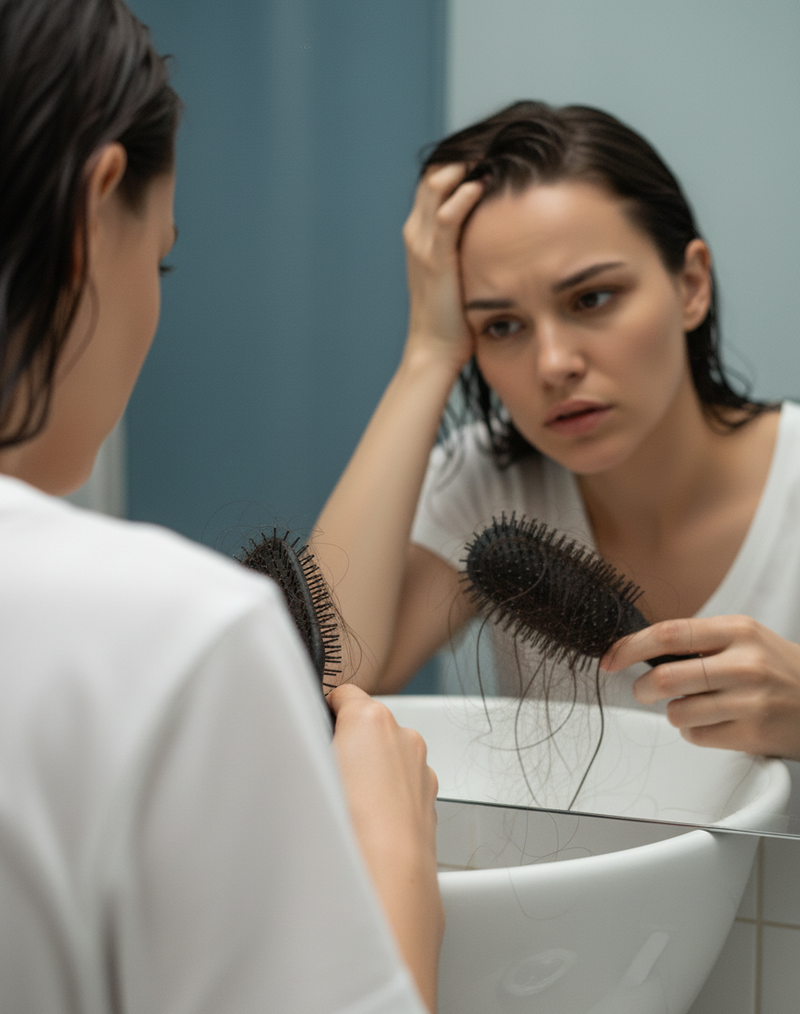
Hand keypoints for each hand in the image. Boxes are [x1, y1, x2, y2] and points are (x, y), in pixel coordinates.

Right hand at [328, 684, 442, 1011]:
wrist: (387, 890)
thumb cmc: (348, 833)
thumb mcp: (301, 772)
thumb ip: (298, 747)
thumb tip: (290, 746)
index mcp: (372, 718)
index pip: (343, 693)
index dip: (321, 710)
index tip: (308, 728)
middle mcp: (405, 739)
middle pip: (367, 727)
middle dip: (345, 745)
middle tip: (319, 776)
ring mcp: (422, 773)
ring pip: (386, 760)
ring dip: (366, 775)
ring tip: (339, 810)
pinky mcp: (430, 805)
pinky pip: (399, 791)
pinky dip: (383, 802)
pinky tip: (360, 830)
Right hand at [402, 163, 483, 371]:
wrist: (435, 349)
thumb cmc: (453, 315)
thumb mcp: (460, 269)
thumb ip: (470, 244)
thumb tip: (501, 227)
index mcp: (420, 233)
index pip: (435, 181)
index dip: (460, 162)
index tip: (492, 153)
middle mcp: (416, 233)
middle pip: (433, 174)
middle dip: (463, 157)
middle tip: (496, 147)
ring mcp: (422, 244)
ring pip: (435, 186)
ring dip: (463, 167)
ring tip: (491, 158)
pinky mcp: (435, 260)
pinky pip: (447, 217)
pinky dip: (464, 196)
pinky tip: (483, 186)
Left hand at [601, 615, 799, 759]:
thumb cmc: (778, 667)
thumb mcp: (744, 638)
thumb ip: (699, 640)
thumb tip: (640, 649)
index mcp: (737, 630)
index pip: (669, 634)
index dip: (631, 647)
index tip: (610, 659)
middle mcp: (745, 663)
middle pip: (666, 677)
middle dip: (642, 689)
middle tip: (642, 692)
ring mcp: (751, 701)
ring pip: (678, 712)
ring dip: (674, 712)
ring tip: (692, 706)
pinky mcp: (753, 735)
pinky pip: (697, 736)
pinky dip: (694, 732)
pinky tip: (713, 722)